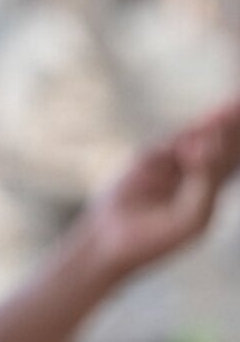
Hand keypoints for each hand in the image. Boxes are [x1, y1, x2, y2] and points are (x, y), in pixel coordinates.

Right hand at [81, 97, 239, 281]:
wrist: (113, 240)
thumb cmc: (157, 237)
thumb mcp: (192, 216)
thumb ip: (205, 181)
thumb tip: (207, 142)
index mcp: (212, 190)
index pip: (234, 158)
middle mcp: (194, 174)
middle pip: (220, 142)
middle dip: (233, 123)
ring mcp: (171, 165)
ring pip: (196, 138)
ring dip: (215, 122)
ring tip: (234, 102)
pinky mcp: (148, 160)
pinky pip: (171, 144)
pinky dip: (188, 137)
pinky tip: (205, 127)